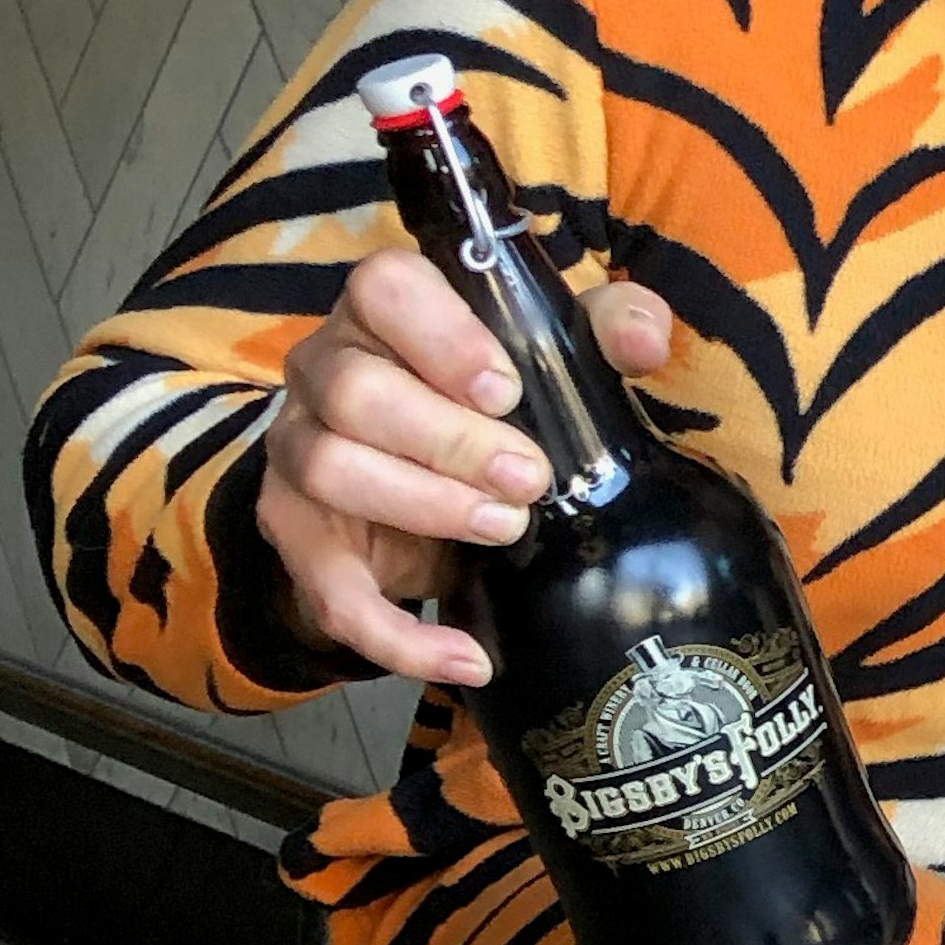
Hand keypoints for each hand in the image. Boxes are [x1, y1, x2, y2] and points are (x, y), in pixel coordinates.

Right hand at [260, 248, 675, 684]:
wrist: (426, 496)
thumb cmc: (495, 405)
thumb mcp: (558, 357)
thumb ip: (608, 328)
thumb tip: (643, 344)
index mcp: (384, 314)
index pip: (382, 288)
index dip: (443, 336)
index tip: (507, 389)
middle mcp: (325, 372)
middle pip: (353, 390)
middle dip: (448, 439)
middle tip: (528, 478)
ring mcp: (301, 454)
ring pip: (329, 469)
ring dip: (423, 505)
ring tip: (505, 528)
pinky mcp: (303, 540)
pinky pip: (329, 594)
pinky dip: (398, 636)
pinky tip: (467, 656)